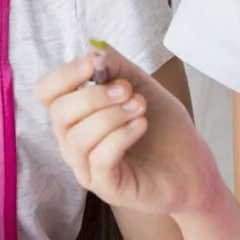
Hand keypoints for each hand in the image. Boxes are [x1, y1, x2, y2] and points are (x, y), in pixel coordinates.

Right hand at [37, 45, 220, 217]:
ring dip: (111, 116)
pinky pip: (99, 159)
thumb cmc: (163, 128)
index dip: (65, 75)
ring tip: (141, 108)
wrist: (193, 166)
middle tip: (128, 90)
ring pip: (78, 137)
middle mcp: (74, 141)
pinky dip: (120, 137)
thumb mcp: (140, 85)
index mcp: (76, 115)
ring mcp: (87, 167)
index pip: (46, 92)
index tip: (94, 65)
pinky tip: (141, 126)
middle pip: (59, 113)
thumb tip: (93, 51)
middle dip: (94, 96)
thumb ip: (116, 66)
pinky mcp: (106, 188)